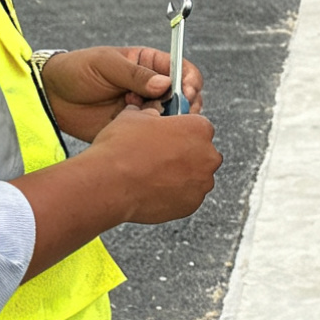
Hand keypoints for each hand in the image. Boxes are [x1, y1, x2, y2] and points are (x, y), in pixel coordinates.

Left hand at [39, 46, 203, 140]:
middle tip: (167, 110)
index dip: (189, 81)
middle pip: (185, 97)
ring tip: (143, 115)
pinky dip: (152, 135)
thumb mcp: (106, 64)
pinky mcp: (135, 129)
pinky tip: (134, 128)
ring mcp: (145, 109)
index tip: (185, 92)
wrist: (52, 97)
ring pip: (173, 118)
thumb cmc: (77, 71)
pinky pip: (153, 135)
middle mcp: (152, 87)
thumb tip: (165, 84)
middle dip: (184, 105)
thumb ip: (136, 74)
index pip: (183, 70)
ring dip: (167, 120)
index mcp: (150, 64)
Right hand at [78, 107, 219, 224]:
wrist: (110, 184)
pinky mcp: (192, 205)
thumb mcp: (133, 117)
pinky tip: (154, 191)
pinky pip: (187, 198)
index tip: (167, 138)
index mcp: (199, 128)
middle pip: (202, 153)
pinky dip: (175, 195)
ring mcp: (202, 183)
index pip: (199, 127)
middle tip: (160, 159)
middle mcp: (208, 156)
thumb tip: (149, 115)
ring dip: (181, 176)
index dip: (181, 132)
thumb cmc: (122, 147)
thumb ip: (150, 115)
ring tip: (154, 177)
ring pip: (196, 177)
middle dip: (186, 155)